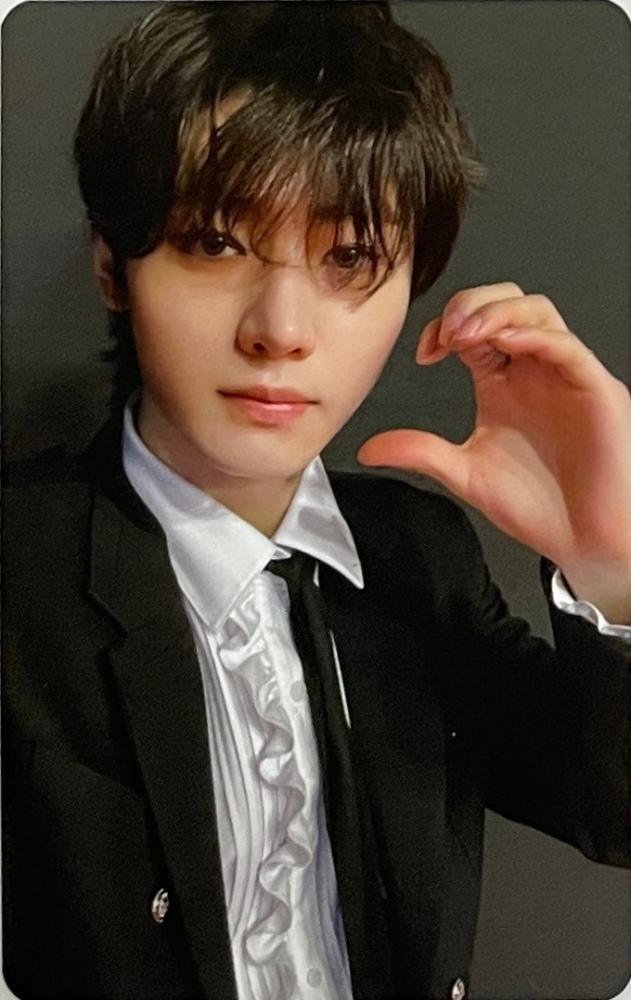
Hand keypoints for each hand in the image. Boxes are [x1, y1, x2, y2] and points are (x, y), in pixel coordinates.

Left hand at [357, 283, 630, 615]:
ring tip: (467, 335)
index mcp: (502, 382)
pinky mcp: (593, 389)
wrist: (584, 541)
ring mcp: (564, 376)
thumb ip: (421, 453)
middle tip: (447, 334)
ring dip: (497, 313)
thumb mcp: (465, 474)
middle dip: (472, 304)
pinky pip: (566, 346)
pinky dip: (534, 336)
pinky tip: (503, 344)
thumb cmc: (540, 506)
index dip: (444, 326)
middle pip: (507, 303)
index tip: (424, 353)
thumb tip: (369, 448)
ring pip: (537, 313)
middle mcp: (533, 371)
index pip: (473, 328)